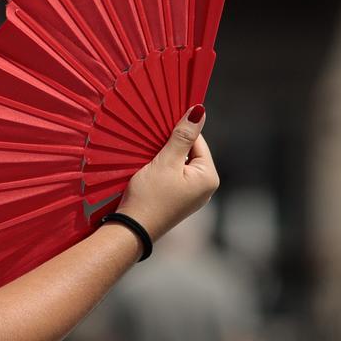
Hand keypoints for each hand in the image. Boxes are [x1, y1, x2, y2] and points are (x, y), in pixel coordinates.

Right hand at [115, 104, 218, 242]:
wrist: (131, 229)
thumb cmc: (149, 196)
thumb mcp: (166, 162)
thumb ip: (182, 136)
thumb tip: (200, 111)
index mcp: (208, 178)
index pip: (198, 141)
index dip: (179, 131)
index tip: (160, 124)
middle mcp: (205, 188)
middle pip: (190, 152)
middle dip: (171, 144)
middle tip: (151, 141)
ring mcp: (191, 196)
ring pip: (179, 164)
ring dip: (164, 156)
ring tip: (147, 155)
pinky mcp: (177, 200)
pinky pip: (173, 176)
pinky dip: (161, 169)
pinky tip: (148, 169)